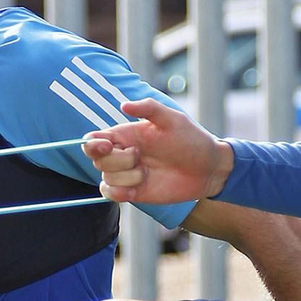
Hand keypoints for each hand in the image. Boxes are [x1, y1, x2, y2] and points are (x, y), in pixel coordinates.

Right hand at [82, 99, 233, 205]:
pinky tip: (136, 189)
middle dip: (116, 160)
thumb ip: (149, 109)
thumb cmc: (192, 139)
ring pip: (106, 178)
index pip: (94, 139)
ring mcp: (127, 174)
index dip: (92, 144)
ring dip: (126, 177)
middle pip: (97, 160)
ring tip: (148, 172)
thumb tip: (124, 105)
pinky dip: (118, 193)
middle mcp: (123, 153)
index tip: (106, 145)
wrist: (208, 169)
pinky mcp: (133, 192)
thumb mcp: (173, 119)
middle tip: (139, 156)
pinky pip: (110, 194)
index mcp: (127, 134)